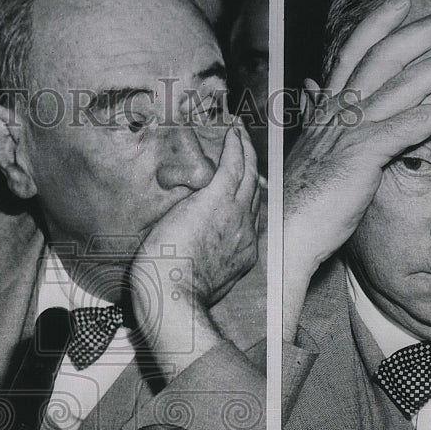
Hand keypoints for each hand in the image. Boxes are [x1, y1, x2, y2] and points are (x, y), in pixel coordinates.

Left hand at [130, 118, 260, 375]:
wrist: (176, 298)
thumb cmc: (176, 295)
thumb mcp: (201, 282)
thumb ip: (205, 265)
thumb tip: (192, 257)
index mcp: (243, 251)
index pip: (250, 216)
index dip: (248, 197)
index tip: (245, 185)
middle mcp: (245, 230)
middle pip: (254, 190)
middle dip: (252, 166)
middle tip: (246, 147)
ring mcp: (234, 214)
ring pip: (248, 173)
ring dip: (245, 149)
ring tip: (239, 133)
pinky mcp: (215, 201)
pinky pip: (232, 165)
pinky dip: (235, 146)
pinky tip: (232, 131)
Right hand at [282, 0, 430, 337]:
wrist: (282, 233)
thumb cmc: (297, 201)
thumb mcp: (307, 149)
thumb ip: (314, 115)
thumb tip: (309, 88)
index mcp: (325, 110)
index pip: (352, 54)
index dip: (378, 25)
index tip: (404, 5)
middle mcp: (337, 112)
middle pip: (383, 56)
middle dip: (424, 32)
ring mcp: (350, 131)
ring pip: (404, 83)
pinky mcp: (364, 155)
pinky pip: (415, 124)